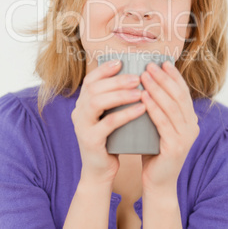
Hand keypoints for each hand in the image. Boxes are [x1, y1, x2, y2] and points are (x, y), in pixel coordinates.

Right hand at [71, 60, 145, 184]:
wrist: (100, 172)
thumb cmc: (110, 140)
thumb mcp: (110, 116)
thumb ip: (115, 100)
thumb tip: (136, 76)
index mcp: (83, 104)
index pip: (90, 80)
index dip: (104, 69)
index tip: (121, 62)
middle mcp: (79, 112)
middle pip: (94, 88)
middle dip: (117, 80)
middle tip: (138, 78)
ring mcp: (82, 126)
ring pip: (97, 102)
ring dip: (120, 94)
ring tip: (140, 91)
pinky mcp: (90, 141)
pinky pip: (108, 123)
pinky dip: (126, 114)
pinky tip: (141, 108)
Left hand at [140, 61, 198, 192]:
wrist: (158, 182)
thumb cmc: (154, 150)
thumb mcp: (160, 125)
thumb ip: (160, 108)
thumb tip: (148, 82)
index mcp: (190, 119)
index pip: (183, 92)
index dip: (174, 76)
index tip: (163, 63)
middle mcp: (191, 126)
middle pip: (178, 96)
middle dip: (163, 78)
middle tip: (149, 65)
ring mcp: (185, 137)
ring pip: (171, 106)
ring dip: (157, 89)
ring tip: (144, 76)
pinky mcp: (175, 147)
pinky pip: (163, 122)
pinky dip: (153, 107)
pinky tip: (143, 97)